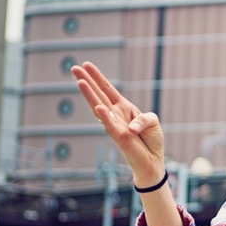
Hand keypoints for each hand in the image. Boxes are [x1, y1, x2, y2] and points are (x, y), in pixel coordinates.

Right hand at [71, 62, 164, 185]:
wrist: (152, 161)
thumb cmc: (151, 140)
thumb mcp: (153, 121)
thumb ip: (145, 118)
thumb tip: (131, 128)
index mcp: (123, 108)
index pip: (107, 89)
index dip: (97, 77)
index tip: (86, 64)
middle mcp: (115, 115)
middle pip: (98, 95)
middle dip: (86, 81)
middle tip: (73, 68)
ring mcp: (115, 125)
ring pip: (99, 107)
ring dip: (90, 95)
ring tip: (80, 82)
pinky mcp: (119, 138)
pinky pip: (110, 126)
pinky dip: (105, 117)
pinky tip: (98, 108)